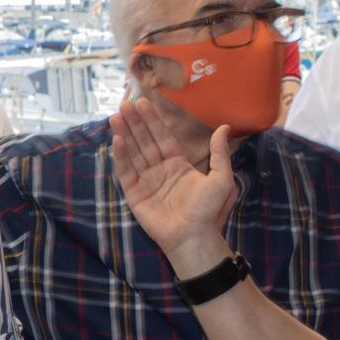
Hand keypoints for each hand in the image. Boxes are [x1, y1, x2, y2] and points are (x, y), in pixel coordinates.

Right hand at [109, 99, 234, 274]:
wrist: (194, 237)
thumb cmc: (208, 211)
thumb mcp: (221, 179)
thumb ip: (219, 153)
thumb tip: (224, 127)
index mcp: (178, 164)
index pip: (162, 137)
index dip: (153, 120)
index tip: (144, 102)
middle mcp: (159, 170)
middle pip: (145, 141)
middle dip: (135, 122)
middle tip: (125, 103)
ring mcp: (146, 181)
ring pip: (133, 152)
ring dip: (125, 134)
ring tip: (116, 116)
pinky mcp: (135, 194)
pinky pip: (126, 172)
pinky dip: (121, 156)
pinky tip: (117, 140)